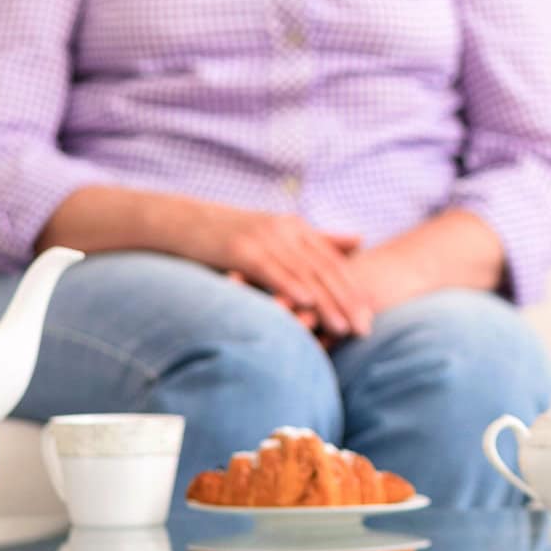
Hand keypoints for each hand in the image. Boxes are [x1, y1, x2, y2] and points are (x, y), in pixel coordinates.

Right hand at [199, 208, 373, 337]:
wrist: (181, 221)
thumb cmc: (229, 235)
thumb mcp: (277, 234)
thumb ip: (319, 239)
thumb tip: (360, 240)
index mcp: (296, 228)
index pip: (333, 263)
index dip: (353, 290)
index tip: (369, 317)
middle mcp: (285, 230)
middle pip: (324, 269)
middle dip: (347, 301)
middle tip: (365, 330)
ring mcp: (264, 238)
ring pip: (303, 272)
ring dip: (325, 302)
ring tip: (343, 328)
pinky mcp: (241, 248)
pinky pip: (271, 269)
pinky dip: (290, 285)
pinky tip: (306, 304)